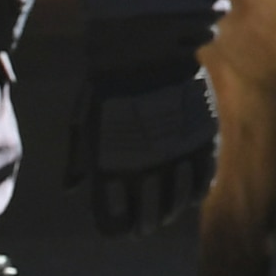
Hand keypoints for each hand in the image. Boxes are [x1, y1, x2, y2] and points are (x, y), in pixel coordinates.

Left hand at [73, 47, 221, 235]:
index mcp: (109, 171)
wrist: (144, 48)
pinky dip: (197, 188)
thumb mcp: (85, 122)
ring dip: (172, 206)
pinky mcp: (201, 141)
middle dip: (146, 222)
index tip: (122, 224)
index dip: (119, 227)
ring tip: (169, 203)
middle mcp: (143, 171)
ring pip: (178, 203)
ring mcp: (175, 157)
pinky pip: (204, 180)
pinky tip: (191, 186)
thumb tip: (72, 190)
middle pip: (148, 220)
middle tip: (147, 221)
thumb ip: (81, 158)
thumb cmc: (107, 85)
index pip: (115, 223)